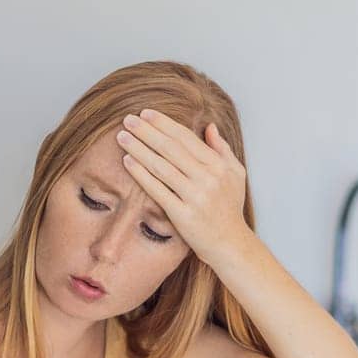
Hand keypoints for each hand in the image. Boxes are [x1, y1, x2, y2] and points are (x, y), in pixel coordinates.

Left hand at [116, 109, 251, 265]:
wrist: (230, 244)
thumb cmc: (230, 208)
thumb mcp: (235, 174)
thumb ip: (222, 149)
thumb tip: (209, 126)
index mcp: (218, 165)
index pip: (186, 138)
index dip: (164, 124)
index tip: (146, 113)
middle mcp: (207, 178)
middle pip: (171, 148)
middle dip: (147, 131)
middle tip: (128, 120)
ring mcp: (195, 197)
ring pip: (161, 166)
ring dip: (139, 149)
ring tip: (122, 137)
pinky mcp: (182, 215)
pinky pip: (157, 190)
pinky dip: (141, 174)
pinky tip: (127, 161)